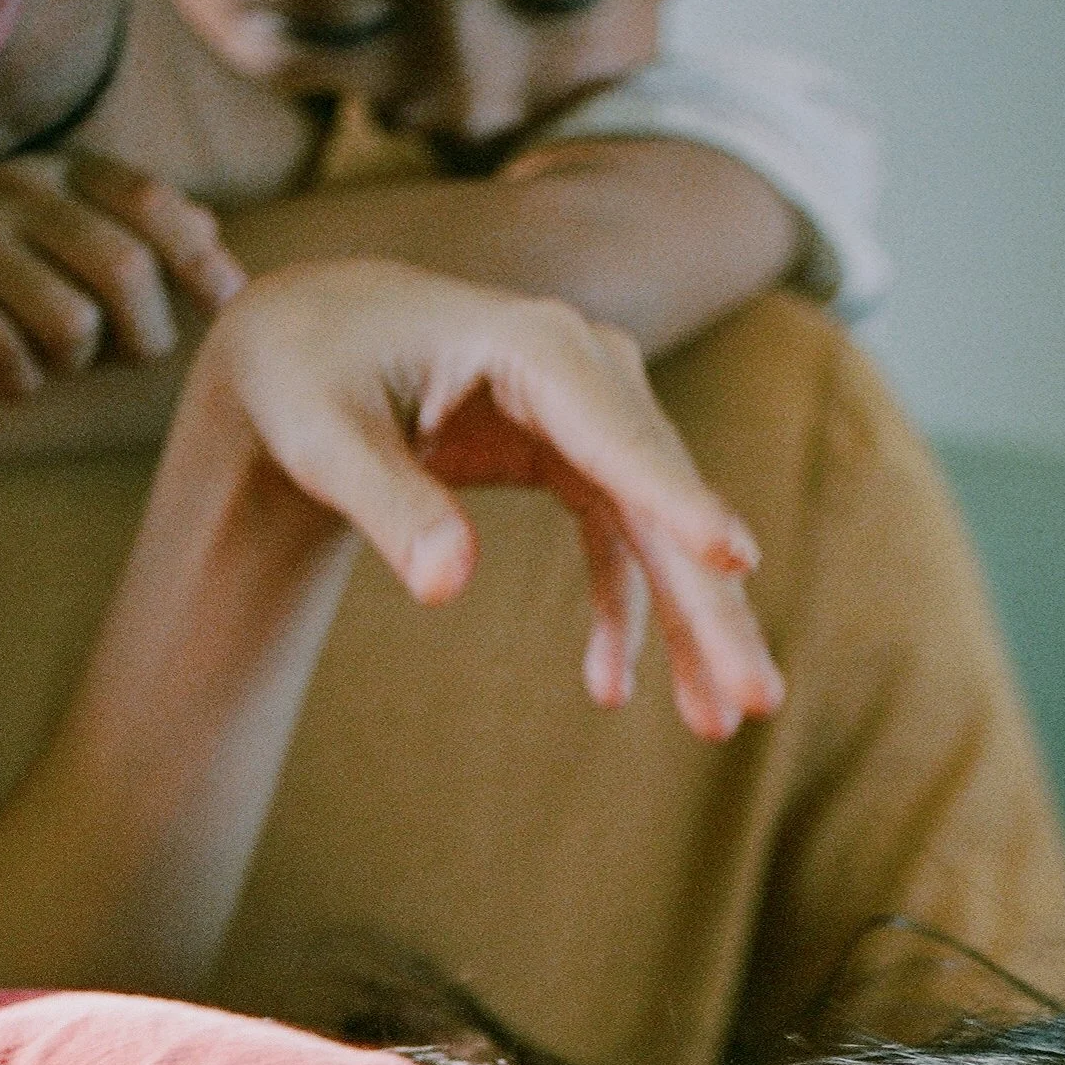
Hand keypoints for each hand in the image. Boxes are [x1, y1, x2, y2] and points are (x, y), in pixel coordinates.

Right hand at [0, 134, 245, 400]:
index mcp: (58, 171)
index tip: (219, 302)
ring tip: (51, 361)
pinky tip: (3, 378)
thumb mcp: (40, 206)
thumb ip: (125, 220)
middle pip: (127, 273)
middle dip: (145, 335)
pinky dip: (18, 382)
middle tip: (123, 355)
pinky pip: (1, 354)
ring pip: (71, 323)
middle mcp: (18, 189)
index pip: (153, 203)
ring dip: (76, 363)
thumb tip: (214, 236)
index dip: (199, 260)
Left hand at [201, 258, 786, 739]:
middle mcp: (585, 372)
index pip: (617, 433)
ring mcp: (594, 418)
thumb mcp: (323, 436)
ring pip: (662, 532)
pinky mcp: (582, 459)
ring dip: (692, 628)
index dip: (676, 499)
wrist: (310, 341)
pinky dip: (624, 617)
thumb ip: (386, 503)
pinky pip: (622, 548)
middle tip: (759, 697)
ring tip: (720, 723)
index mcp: (531, 344)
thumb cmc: (305, 375)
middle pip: (664, 498)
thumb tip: (446, 585)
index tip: (734, 562)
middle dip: (712, 603)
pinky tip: (608, 688)